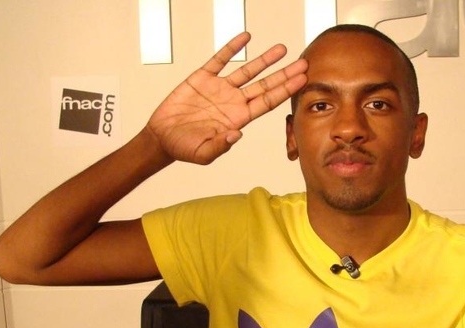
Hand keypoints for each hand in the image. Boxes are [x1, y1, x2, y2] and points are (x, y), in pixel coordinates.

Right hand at [147, 32, 307, 164]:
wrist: (162, 137)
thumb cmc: (184, 148)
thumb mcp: (203, 152)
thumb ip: (220, 145)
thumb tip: (237, 135)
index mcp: (239, 119)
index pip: (268, 102)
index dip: (285, 90)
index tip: (302, 80)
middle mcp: (234, 101)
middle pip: (265, 85)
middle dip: (285, 74)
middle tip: (303, 63)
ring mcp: (220, 88)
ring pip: (248, 71)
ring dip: (265, 60)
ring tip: (282, 49)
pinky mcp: (202, 78)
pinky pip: (220, 60)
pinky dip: (232, 48)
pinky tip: (245, 38)